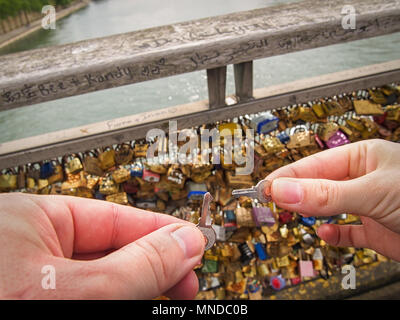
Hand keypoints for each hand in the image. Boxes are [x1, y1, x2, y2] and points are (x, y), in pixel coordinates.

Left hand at [0, 193, 204, 298]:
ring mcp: (29, 282)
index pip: (114, 219)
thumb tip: (183, 242)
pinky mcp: (34, 299)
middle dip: (152, 266)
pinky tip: (135, 301)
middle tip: (187, 281)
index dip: (159, 232)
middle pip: (110, 251)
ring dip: (136, 290)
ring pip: (99, 282)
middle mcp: (28, 248)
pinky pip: (83, 297)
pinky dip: (111, 299)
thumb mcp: (71, 289)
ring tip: (170, 295)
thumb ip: (134, 267)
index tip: (193, 245)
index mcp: (30, 221)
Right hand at [265, 139, 399, 261]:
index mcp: (364, 157)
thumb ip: (327, 194)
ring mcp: (369, 206)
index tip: (266, 187)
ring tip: (291, 211)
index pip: (315, 164)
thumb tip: (284, 191)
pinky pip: (347, 232)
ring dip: (312, 212)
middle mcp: (364, 179)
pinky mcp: (376, 232)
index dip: (288, 176)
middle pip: (319, 185)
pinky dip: (334, 235)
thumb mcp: (372, 192)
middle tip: (269, 199)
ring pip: (330, 207)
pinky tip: (325, 233)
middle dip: (296, 193)